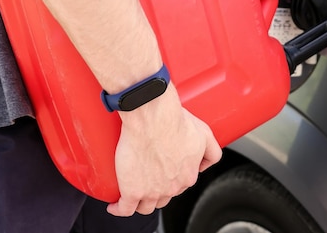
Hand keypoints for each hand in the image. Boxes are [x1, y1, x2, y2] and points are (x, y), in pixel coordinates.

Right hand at [107, 87, 221, 216]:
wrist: (152, 117)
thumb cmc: (174, 120)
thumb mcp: (203, 133)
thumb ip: (211, 150)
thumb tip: (204, 165)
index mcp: (187, 176)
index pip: (179, 185)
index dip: (171, 179)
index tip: (163, 171)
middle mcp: (172, 187)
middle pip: (163, 197)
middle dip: (156, 190)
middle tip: (147, 177)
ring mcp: (151, 191)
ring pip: (145, 207)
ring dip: (139, 202)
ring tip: (132, 192)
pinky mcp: (132, 190)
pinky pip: (124, 209)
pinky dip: (118, 209)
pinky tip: (115, 205)